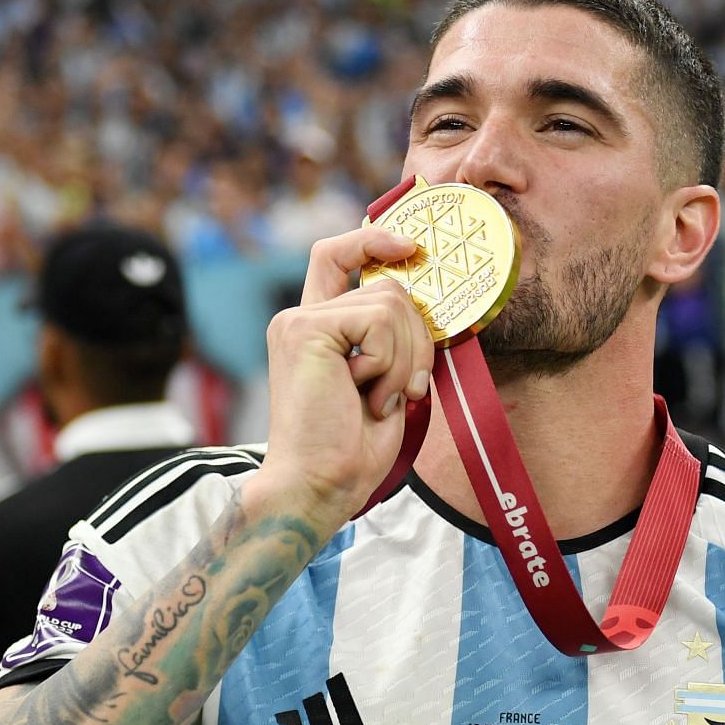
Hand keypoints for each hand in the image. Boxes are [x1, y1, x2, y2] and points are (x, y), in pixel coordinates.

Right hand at [257, 225, 434, 529]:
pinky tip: (364, 394)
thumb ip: (391, 339)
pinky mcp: (306, 329)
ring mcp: (300, 321)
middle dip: (417, 339)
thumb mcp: (384, 381)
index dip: (374, 240)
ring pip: (392, 302)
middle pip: (389, 287)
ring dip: (404, 359)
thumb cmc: (351, 449)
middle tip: (404, 390)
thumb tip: (424, 304)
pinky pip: (380, 320)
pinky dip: (389, 362)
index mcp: (316, 329)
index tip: (412, 247)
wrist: (319, 485)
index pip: (337, 257)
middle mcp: (301, 317)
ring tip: (378, 399)